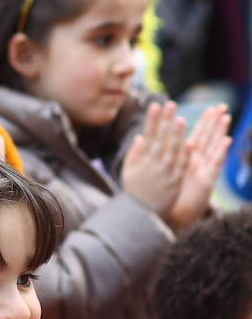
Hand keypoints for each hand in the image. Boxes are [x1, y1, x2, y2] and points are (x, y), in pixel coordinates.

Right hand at [121, 101, 187, 218]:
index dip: (152, 120)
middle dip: (165, 121)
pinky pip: (181, 167)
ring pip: (173, 151)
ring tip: (180, 119)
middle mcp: (154, 166)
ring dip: (177, 135)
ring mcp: (166, 173)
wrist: (141, 214)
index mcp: (141, 161)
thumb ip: (134, 154)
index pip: (148, 136)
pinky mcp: (176, 181)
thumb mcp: (128, 172)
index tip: (154, 106)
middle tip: (170, 104)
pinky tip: (190, 142)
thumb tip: (140, 137)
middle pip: (161, 139)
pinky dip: (185, 155)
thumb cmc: (134, 191)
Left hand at [167, 103, 231, 229]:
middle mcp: (196, 163)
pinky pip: (215, 164)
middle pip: (207, 139)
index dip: (202, 122)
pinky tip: (226, 140)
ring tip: (225, 117)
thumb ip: (158, 158)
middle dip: (213, 122)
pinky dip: (220, 152)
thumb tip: (145, 140)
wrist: (172, 218)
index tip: (208, 108)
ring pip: (213, 148)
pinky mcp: (207, 181)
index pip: (196, 137)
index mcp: (185, 160)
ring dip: (219, 132)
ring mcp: (203, 171)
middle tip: (221, 106)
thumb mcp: (162, 174)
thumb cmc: (166, 196)